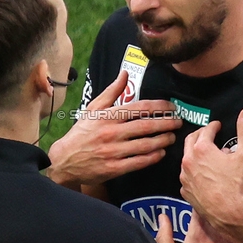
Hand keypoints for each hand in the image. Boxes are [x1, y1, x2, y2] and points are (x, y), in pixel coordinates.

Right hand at [48, 70, 181, 189]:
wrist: (64, 160)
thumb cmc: (81, 133)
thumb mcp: (93, 109)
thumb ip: (111, 91)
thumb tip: (124, 73)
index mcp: (108, 116)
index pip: (139, 108)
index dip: (159, 107)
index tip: (171, 107)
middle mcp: (111, 133)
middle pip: (146, 126)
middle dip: (166, 123)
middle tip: (178, 122)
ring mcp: (113, 151)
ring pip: (145, 145)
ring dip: (163, 141)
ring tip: (172, 138)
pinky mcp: (113, 168)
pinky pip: (138, 162)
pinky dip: (152, 157)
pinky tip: (161, 153)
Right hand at [156, 211, 242, 242]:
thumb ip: (164, 236)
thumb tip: (162, 217)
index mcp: (199, 231)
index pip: (201, 204)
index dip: (201, 201)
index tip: (200, 203)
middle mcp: (219, 232)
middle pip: (221, 208)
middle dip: (217, 207)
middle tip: (215, 210)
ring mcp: (235, 240)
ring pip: (236, 219)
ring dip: (232, 217)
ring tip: (230, 219)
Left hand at [179, 108, 242, 232]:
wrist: (230, 215)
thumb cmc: (237, 186)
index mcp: (201, 150)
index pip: (206, 130)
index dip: (213, 126)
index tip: (217, 126)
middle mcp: (189, 162)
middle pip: (190, 141)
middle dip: (200, 135)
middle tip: (208, 134)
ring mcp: (186, 178)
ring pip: (187, 160)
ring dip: (195, 154)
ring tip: (208, 154)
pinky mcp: (186, 192)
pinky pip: (188, 177)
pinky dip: (194, 172)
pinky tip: (204, 174)